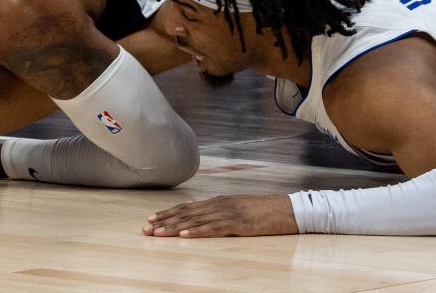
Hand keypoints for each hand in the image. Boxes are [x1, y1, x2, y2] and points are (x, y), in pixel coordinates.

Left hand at [142, 194, 297, 237]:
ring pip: (195, 221)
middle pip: (186, 213)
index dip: (167, 214)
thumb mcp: (237, 208)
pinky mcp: (239, 224)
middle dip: (164, 222)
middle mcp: (219, 205)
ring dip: (174, 228)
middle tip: (145, 229)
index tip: (150, 220)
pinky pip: (214, 228)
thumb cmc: (264, 211)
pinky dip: (197, 231)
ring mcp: (229, 213)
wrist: (289, 209)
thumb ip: (217, 210)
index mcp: (218, 201)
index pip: (186, 208)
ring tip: (158, 233)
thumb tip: (196, 211)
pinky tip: (184, 235)